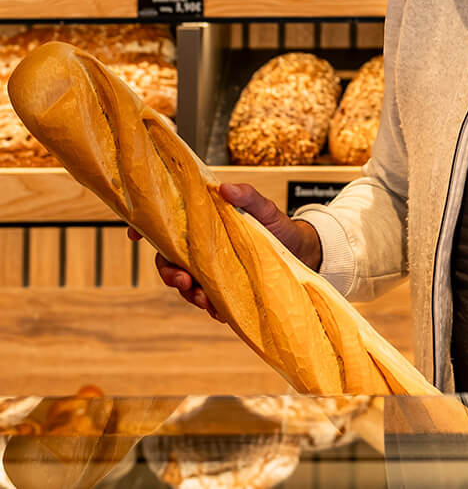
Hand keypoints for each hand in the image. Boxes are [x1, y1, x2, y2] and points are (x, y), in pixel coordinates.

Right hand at [126, 182, 323, 321]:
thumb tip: (225, 188)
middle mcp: (202, 250)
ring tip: (204, 299)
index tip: (133, 234)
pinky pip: (211, 304)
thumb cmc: (278, 226)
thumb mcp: (265, 209)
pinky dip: (212, 308)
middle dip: (169, 274)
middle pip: (169, 262)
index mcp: (204, 227)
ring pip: (187, 286)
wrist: (303, 251)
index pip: (167, 229)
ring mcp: (212, 272)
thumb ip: (248, 197)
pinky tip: (219, 310)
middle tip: (182, 280)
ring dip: (191, 295)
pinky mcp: (226, 291)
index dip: (145, 230)